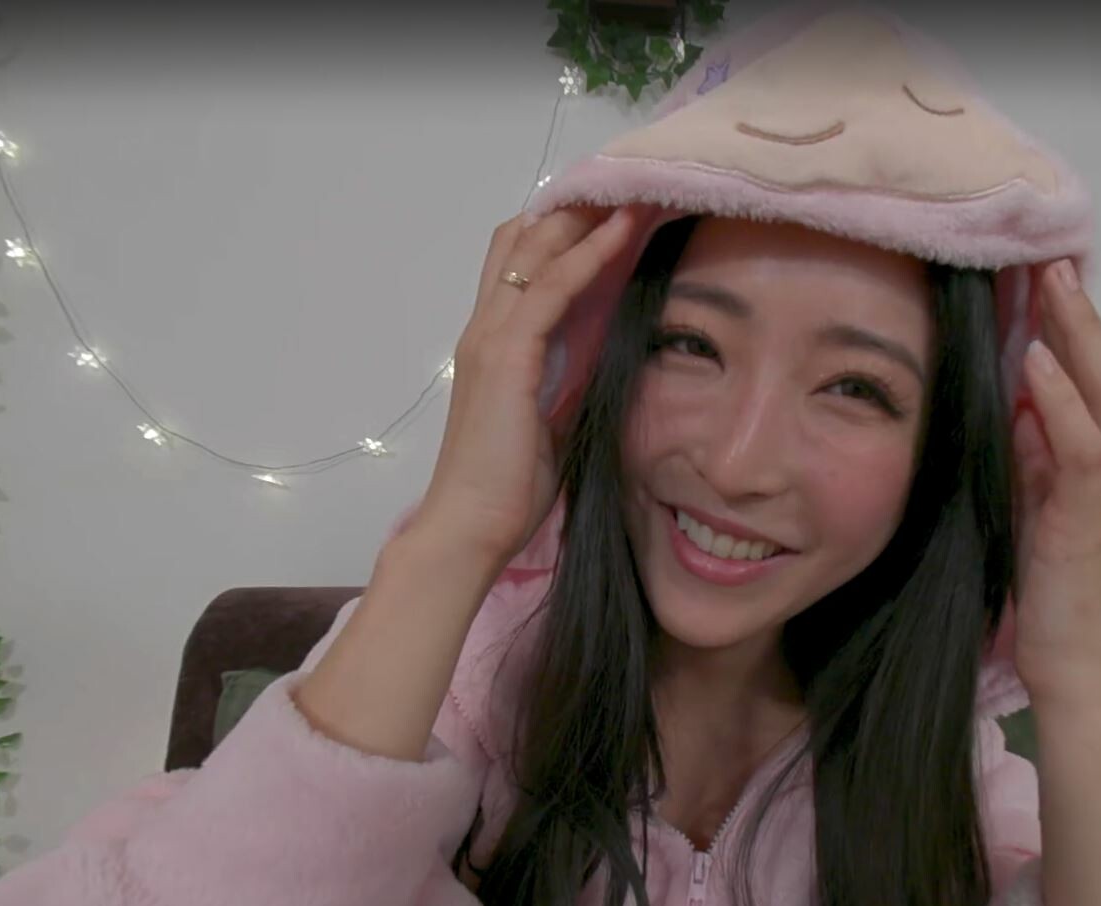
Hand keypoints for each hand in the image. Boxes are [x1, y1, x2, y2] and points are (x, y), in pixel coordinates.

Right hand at [413, 205, 639, 568]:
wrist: (470, 526)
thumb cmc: (506, 488)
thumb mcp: (551, 420)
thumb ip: (568, 381)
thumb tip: (601, 354)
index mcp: (494, 346)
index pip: (518, 265)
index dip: (557, 231)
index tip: (605, 207)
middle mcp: (486, 329)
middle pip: (520, 241)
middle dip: (570, 209)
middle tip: (621, 183)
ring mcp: (492, 337)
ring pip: (536, 251)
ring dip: (584, 218)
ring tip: (630, 190)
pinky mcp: (508, 354)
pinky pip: (552, 287)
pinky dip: (588, 254)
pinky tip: (620, 232)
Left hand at [1010, 258, 1100, 705]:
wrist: (1073, 663)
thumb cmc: (1049, 590)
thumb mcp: (1037, 506)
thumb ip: (1037, 455)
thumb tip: (1020, 399)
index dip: (1087, 329)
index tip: (1051, 279)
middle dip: (1086, 313)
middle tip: (1051, 259)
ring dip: (1081, 334)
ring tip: (1050, 282)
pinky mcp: (1092, 514)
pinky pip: (1085, 444)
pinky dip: (1062, 399)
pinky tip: (1037, 362)